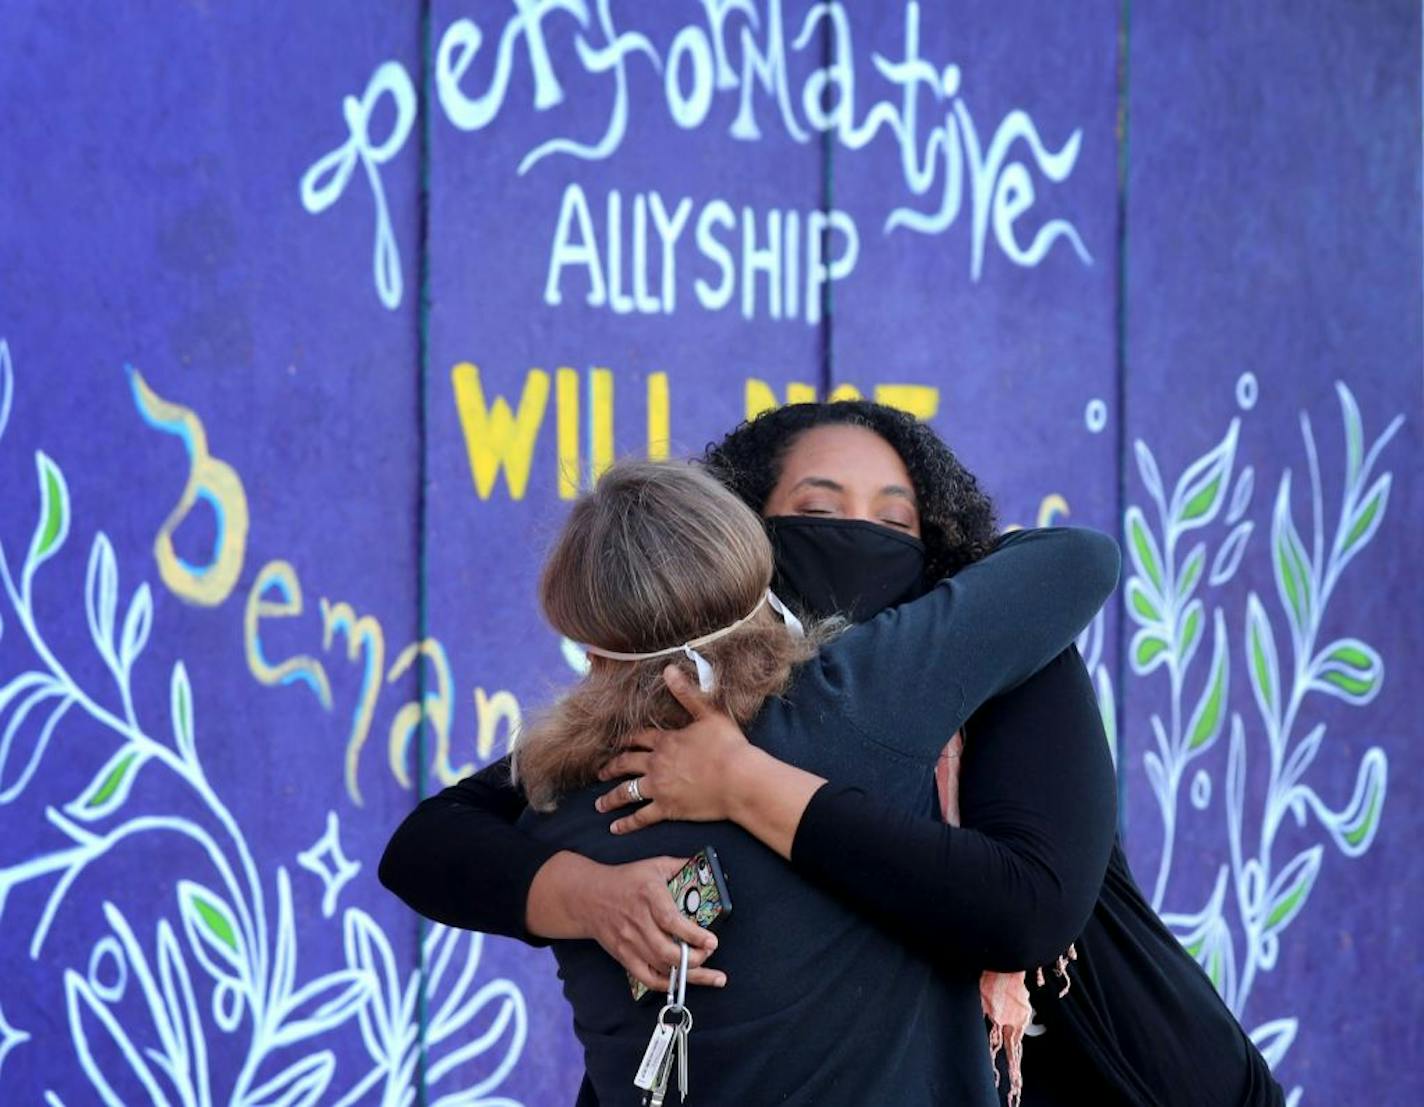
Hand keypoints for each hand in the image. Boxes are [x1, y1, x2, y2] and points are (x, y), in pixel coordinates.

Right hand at [582, 855, 726, 992]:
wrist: (589, 897)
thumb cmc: (626, 880)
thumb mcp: (655, 865)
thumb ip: (681, 866)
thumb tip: (708, 867)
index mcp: (649, 896)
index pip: (671, 921)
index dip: (694, 935)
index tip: (712, 941)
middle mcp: (638, 922)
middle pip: (667, 951)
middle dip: (695, 958)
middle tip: (710, 953)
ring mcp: (629, 942)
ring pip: (660, 968)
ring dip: (687, 975)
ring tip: (710, 975)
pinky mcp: (624, 956)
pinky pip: (646, 977)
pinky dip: (666, 984)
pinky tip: (682, 982)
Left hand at [596, 664, 756, 833]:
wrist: (739, 779)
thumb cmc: (729, 746)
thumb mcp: (709, 714)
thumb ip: (687, 693)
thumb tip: (669, 669)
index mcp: (665, 741)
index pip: (638, 738)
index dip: (626, 740)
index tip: (617, 743)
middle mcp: (656, 764)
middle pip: (626, 764)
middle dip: (611, 768)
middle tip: (600, 773)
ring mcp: (659, 788)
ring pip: (626, 792)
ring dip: (611, 798)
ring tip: (599, 805)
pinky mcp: (666, 809)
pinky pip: (641, 817)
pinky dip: (627, 824)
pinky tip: (615, 829)